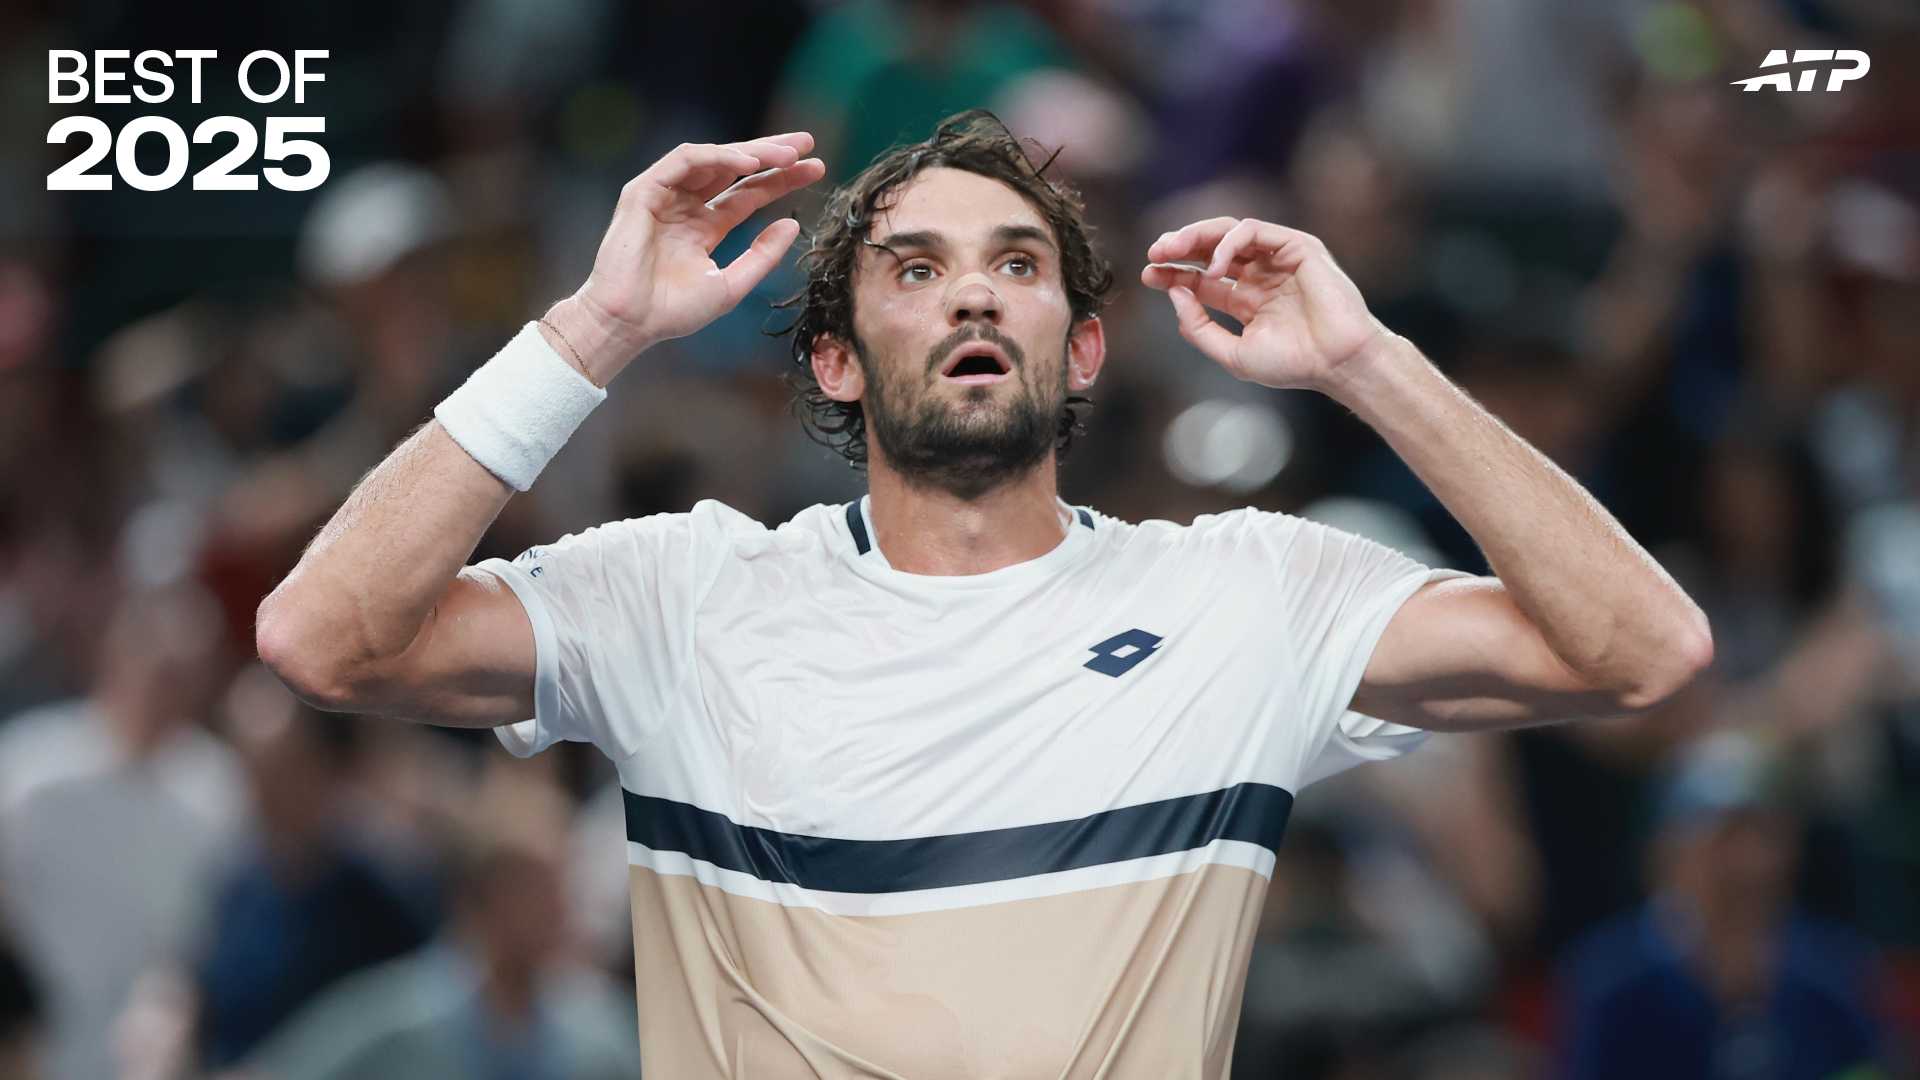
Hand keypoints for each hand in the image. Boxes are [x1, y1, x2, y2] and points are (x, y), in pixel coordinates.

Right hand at [549, 134, 825, 382]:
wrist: (630, 323)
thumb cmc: (673, 311)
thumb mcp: (731, 284)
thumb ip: (762, 255)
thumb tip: (793, 223)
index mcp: (704, 227)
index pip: (748, 194)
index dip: (781, 180)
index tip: (816, 168)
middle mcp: (686, 207)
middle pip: (734, 169)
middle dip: (770, 153)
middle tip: (806, 143)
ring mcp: (664, 196)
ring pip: (712, 159)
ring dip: (750, 151)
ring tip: (785, 154)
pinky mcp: (644, 191)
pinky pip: (684, 161)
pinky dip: (716, 157)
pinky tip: (748, 162)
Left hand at [1141, 217, 1389, 391]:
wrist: (1337, 362)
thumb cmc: (1293, 364)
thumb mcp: (1232, 354)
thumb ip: (1200, 328)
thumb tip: (1175, 295)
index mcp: (1248, 300)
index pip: (1203, 279)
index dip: (1174, 275)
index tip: (1148, 275)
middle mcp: (1261, 276)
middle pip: (1211, 251)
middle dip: (1180, 248)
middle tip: (1154, 254)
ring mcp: (1278, 260)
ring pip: (1229, 233)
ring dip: (1196, 237)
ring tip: (1171, 250)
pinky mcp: (1296, 247)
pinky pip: (1253, 231)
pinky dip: (1227, 244)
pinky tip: (1213, 267)